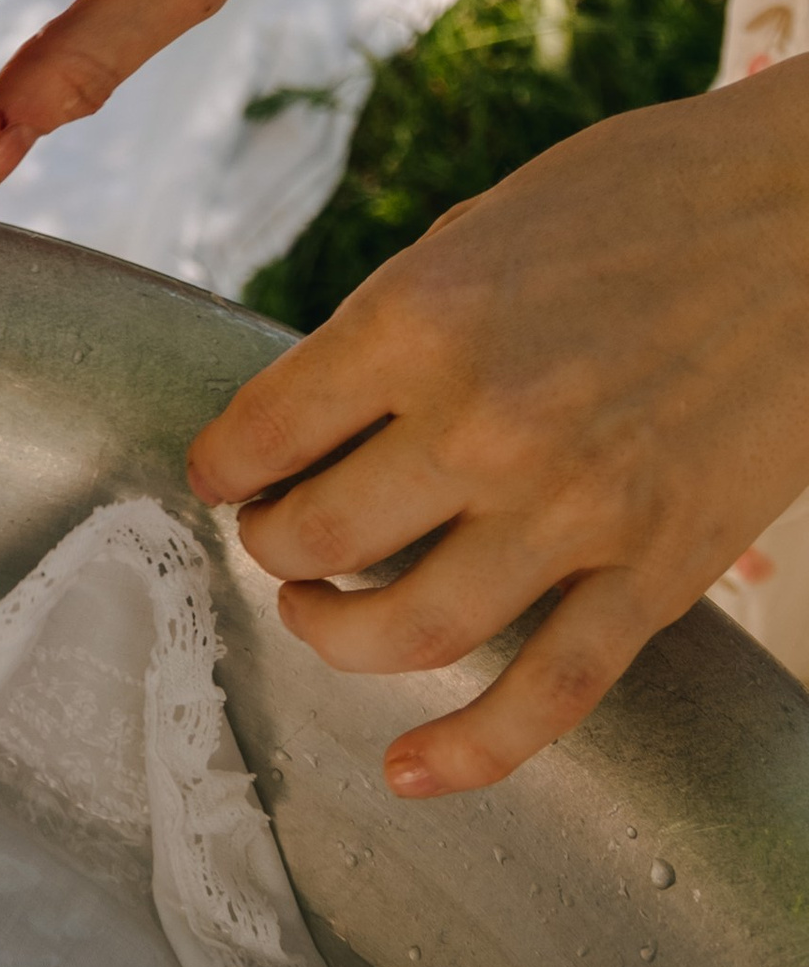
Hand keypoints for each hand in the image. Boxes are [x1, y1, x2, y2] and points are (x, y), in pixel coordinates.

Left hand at [187, 57, 808, 792]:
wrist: (807, 218)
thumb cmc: (642, 198)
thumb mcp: (481, 226)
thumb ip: (400, 319)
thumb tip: (323, 402)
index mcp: (419, 314)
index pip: (266, 429)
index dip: (221, 465)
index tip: (217, 476)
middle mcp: (481, 420)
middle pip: (316, 536)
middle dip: (270, 548)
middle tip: (270, 538)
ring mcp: (573, 509)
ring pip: (408, 630)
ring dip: (336, 638)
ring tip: (318, 616)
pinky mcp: (657, 572)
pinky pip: (545, 697)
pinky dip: (466, 751)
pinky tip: (408, 768)